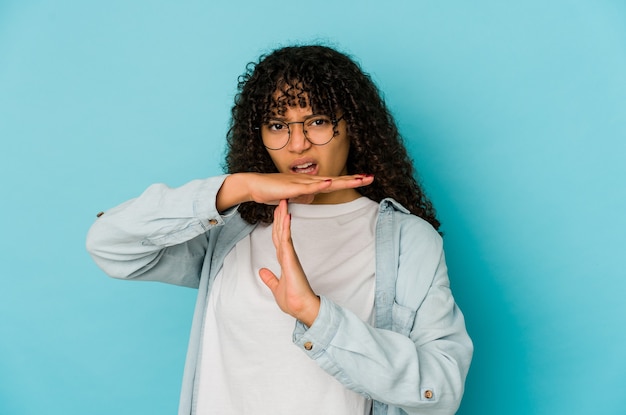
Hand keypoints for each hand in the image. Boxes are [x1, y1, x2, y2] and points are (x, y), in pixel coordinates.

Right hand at [217, 172, 373, 210]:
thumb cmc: (272, 190)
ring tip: (359, 179)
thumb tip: (313, 197)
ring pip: (326, 182)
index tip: (365, 179)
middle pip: (336, 180)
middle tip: (371, 178)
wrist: (254, 186)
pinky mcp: (292, 187)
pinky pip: (308, 187)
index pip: (334, 182)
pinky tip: (330, 182)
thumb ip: (304, 196)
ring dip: (343, 181)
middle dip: (354, 179)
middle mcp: (309, 181)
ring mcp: (301, 183)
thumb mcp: (293, 196)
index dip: (350, 181)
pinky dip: (320, 185)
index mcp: (310, 184)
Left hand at [258, 200, 319, 325]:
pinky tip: (286, 217)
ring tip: (284, 202)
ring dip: (283, 217)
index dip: (277, 225)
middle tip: (281, 200)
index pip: (279, 238)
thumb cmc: (292, 300)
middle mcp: (287, 256)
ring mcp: (290, 257)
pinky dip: (286, 228)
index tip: (277, 212)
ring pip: (284, 232)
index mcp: (284, 260)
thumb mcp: (276, 287)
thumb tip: (262, 271)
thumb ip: (270, 278)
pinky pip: (287, 241)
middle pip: (281, 231)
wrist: (301, 308)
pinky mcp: (291, 260)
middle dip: (280, 216)